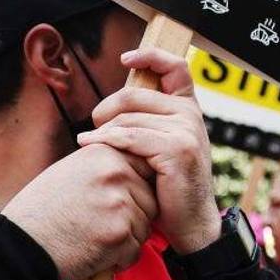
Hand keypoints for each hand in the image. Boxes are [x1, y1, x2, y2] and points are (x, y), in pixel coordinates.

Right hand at [2, 143, 156, 279]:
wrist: (18, 246)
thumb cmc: (41, 212)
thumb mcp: (70, 171)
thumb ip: (104, 167)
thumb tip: (138, 170)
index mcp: (104, 153)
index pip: (145, 169)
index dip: (133, 191)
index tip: (113, 203)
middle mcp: (114, 173)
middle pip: (150, 199)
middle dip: (133, 217)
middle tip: (100, 226)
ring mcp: (119, 203)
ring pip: (145, 226)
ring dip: (126, 239)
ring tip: (94, 239)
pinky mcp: (119, 233)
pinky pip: (135, 250)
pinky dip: (118, 259)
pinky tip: (93, 254)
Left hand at [79, 48, 220, 254]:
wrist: (192, 222)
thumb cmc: (170, 187)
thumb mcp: (163, 147)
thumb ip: (150, 122)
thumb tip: (115, 105)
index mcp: (189, 109)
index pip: (176, 67)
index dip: (151, 56)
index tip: (126, 59)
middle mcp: (192, 115)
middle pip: (137, 95)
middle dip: (108, 107)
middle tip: (94, 124)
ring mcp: (187, 131)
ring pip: (130, 118)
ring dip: (103, 130)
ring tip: (88, 141)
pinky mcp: (176, 150)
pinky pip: (131, 137)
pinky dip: (107, 141)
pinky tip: (91, 146)